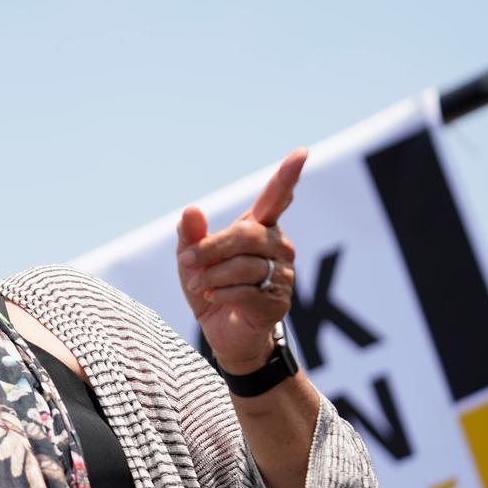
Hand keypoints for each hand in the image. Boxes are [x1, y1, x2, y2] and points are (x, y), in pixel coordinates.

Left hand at [176, 148, 306, 372]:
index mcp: (258, 230)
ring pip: (244, 265)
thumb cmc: (211, 289)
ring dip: (211, 276)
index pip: (276, 199)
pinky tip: (214, 299)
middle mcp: (277, 247)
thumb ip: (190, 236)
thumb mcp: (191, 261)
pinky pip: (245, 291)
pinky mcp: (278, 302)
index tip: (302, 153)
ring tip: (198, 285)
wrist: (224, 334)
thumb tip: (191, 210)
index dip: (287, 177)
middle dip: (210, 248)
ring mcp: (282, 275)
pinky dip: (221, 294)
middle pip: (246, 235)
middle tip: (186, 261)